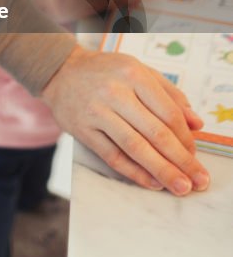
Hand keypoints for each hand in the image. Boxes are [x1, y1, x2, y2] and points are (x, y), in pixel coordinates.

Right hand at [41, 45, 209, 195]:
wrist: (60, 71)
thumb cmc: (106, 71)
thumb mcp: (139, 70)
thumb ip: (170, 95)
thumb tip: (196, 124)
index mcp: (133, 74)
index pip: (168, 112)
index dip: (185, 138)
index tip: (194, 154)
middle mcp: (115, 92)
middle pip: (155, 133)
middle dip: (180, 160)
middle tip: (197, 180)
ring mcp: (96, 112)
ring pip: (135, 147)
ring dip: (161, 170)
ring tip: (178, 186)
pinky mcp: (82, 130)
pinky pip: (112, 156)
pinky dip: (134, 172)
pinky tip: (151, 182)